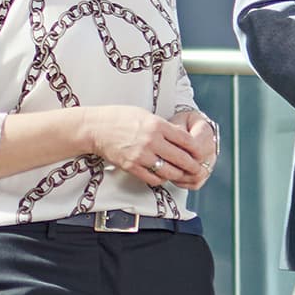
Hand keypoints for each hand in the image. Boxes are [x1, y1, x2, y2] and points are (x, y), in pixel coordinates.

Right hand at [80, 107, 209, 189]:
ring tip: (181, 174)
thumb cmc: (118, 118)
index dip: (196, 149)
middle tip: (197, 168)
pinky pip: (153, 178)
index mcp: (157, 125)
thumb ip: (163, 127)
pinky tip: (162, 176)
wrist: (94, 128)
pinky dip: (161, 179)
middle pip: (181, 158)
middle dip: (193, 165)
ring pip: (169, 171)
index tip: (200, 153)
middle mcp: (151, 141)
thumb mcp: (145, 115)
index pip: (186, 140)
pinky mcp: (132, 167)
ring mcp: (141, 155)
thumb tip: (181, 138)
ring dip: (178, 175)